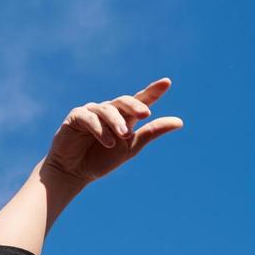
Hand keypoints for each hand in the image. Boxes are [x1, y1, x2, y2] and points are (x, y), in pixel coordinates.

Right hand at [40, 78, 183, 186]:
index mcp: (124, 116)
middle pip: (124, 101)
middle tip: (145, 115)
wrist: (74, 172)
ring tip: (124, 136)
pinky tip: (107, 142)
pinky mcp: (75, 117)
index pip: (140, 100)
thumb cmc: (101, 159)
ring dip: (117, 122)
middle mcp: (108, 110)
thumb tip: (180, 122)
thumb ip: (152, 132)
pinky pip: (89, 118)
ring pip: (107, 110)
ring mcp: (91, 111)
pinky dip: (100, 129)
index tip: (167, 82)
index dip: (153, 91)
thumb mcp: (131, 146)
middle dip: (135, 106)